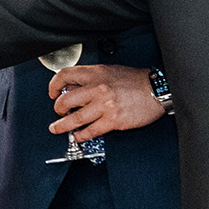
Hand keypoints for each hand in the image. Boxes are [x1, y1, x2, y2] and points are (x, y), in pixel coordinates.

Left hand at [47, 64, 164, 139]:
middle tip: (58, 112)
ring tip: (57, 128)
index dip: (54, 85)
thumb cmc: (136, 81)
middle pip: (65, 100)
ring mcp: (104, 106)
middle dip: (57, 108)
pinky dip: (81, 135)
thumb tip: (74, 88)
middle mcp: (97, 88)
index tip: (53, 92)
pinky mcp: (112, 120)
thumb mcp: (110, 71)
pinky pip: (91, 131)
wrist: (156, 89)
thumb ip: (92, 79)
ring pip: (75, 118)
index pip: (65, 76)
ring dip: (63, 125)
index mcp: (96, 73)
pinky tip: (78, 136)